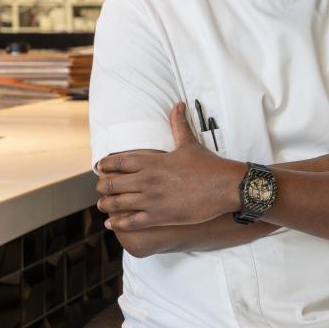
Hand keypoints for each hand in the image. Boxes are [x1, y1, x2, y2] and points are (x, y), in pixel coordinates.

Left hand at [96, 102, 245, 230]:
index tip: (102, 168)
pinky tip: (112, 223)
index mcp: (152, 161)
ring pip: (117, 203)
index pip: (116, 162)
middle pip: (111, 183)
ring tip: (105, 204)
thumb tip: (178, 104)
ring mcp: (152, 199)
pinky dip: (119, 223)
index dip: (105, 165)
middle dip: (102, 186)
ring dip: (107, 204)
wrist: (226, 186)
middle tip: (102, 187)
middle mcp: (148, 180)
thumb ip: (178, 124)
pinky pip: (131, 222)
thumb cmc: (208, 165)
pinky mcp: (160, 216)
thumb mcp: (189, 143)